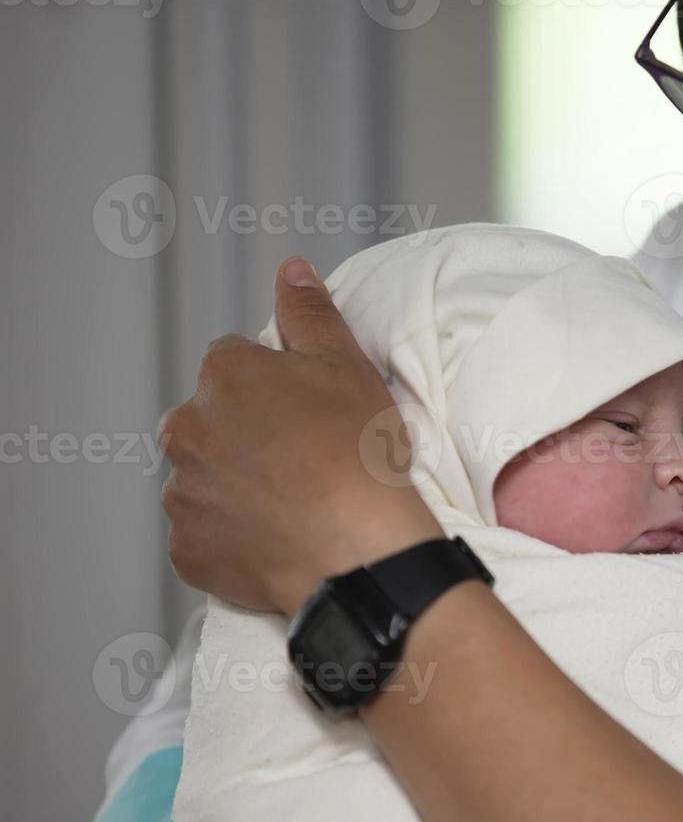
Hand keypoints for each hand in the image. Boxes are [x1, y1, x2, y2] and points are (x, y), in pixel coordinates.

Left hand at [159, 258, 442, 614]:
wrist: (359, 551)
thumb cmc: (358, 457)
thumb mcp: (347, 366)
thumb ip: (311, 313)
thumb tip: (291, 270)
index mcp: (223, 379)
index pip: (236, 363)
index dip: (277, 385)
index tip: (310, 412)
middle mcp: (187, 431)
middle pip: (212, 420)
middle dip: (246, 433)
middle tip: (304, 458)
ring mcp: (184, 495)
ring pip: (205, 477)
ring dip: (236, 483)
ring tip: (293, 502)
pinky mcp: (189, 550)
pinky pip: (205, 535)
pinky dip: (232, 535)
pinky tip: (276, 536)